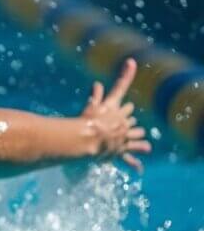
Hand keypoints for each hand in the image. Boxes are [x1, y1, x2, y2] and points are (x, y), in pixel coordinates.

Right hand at [80, 58, 151, 172]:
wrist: (89, 140)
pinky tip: (139, 168)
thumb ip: (95, 96)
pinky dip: (135, 163)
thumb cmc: (86, 123)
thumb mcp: (90, 108)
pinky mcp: (121, 150)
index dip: (126, 74)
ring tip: (144, 143)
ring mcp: (124, 136)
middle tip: (129, 122)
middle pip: (130, 116)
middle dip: (129, 119)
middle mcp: (122, 120)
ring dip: (139, 138)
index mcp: (114, 107)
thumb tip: (98, 84)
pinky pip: (130, 158)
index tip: (131, 62)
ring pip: (136, 135)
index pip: (120, 89)